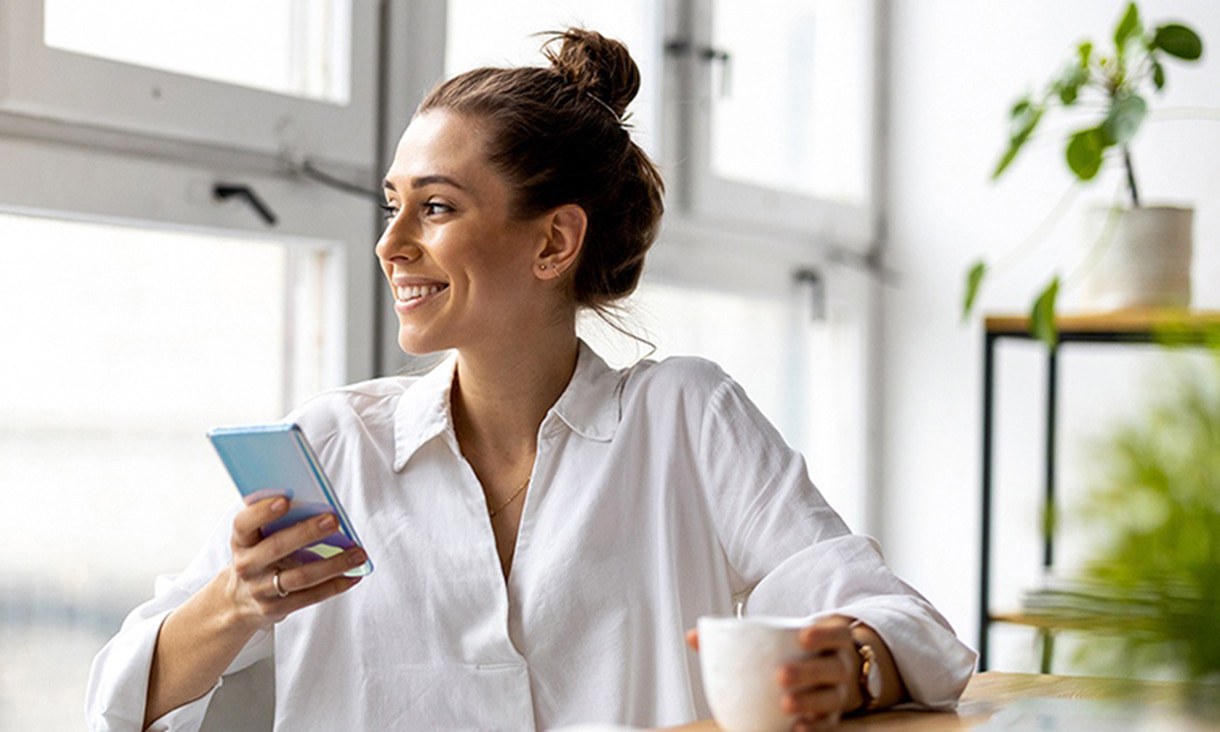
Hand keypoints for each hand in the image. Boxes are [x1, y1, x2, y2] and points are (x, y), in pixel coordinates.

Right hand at [225, 496, 366, 629]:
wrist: (238, 600)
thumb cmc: (258, 556)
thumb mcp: (256, 538)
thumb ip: (276, 522)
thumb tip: (317, 504)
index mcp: (241, 540)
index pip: (244, 523)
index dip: (262, 512)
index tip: (285, 500)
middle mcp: (247, 565)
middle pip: (277, 547)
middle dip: (307, 533)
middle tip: (333, 520)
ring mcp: (261, 589)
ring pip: (300, 576)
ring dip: (333, 564)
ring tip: (358, 554)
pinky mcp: (275, 609)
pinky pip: (310, 596)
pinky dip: (335, 585)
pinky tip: (353, 576)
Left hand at [685, 615, 861, 731]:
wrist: (830, 671)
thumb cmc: (795, 651)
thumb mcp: (781, 636)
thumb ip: (741, 634)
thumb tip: (694, 637)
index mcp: (831, 641)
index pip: (835, 634)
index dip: (822, 634)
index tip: (801, 636)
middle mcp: (840, 666)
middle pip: (832, 668)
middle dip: (808, 672)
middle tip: (780, 675)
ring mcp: (839, 693)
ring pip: (830, 698)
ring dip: (809, 702)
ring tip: (785, 704)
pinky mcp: (833, 717)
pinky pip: (827, 724)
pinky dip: (813, 727)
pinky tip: (795, 728)